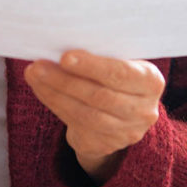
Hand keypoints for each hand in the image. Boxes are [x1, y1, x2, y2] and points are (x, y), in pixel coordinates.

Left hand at [23, 50, 165, 183]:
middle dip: (65, 80)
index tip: (65, 57)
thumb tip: (60, 41)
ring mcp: (127, 132)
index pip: (121, 73)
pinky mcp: (107, 145)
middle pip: (101, 96)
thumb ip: (101, 54)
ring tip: (35, 75)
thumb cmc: (114, 75)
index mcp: (151, 81)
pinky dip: (55, 104)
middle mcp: (145, 110)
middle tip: (38, 65)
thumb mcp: (118, 61)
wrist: (118, 112)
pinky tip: (41, 90)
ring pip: (86, 114)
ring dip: (55, 93)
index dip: (92, 66)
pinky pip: (76, 125)